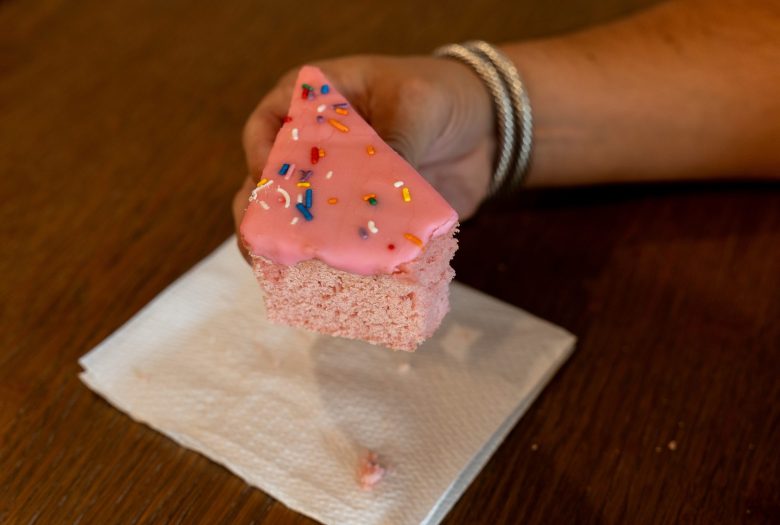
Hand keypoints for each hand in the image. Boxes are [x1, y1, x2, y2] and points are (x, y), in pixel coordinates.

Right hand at [233, 54, 495, 257]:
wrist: (489, 128)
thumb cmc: (443, 95)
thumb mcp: (419, 106)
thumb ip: (393, 142)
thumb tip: (372, 195)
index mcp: (319, 99)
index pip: (271, 120)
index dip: (261, 151)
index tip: (265, 179)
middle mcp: (318, 144)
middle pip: (271, 179)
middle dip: (262, 211)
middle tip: (260, 240)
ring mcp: (338, 183)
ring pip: (299, 218)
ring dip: (292, 245)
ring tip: (286, 270)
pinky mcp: (363, 216)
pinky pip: (342, 241)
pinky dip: (337, 262)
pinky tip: (332, 282)